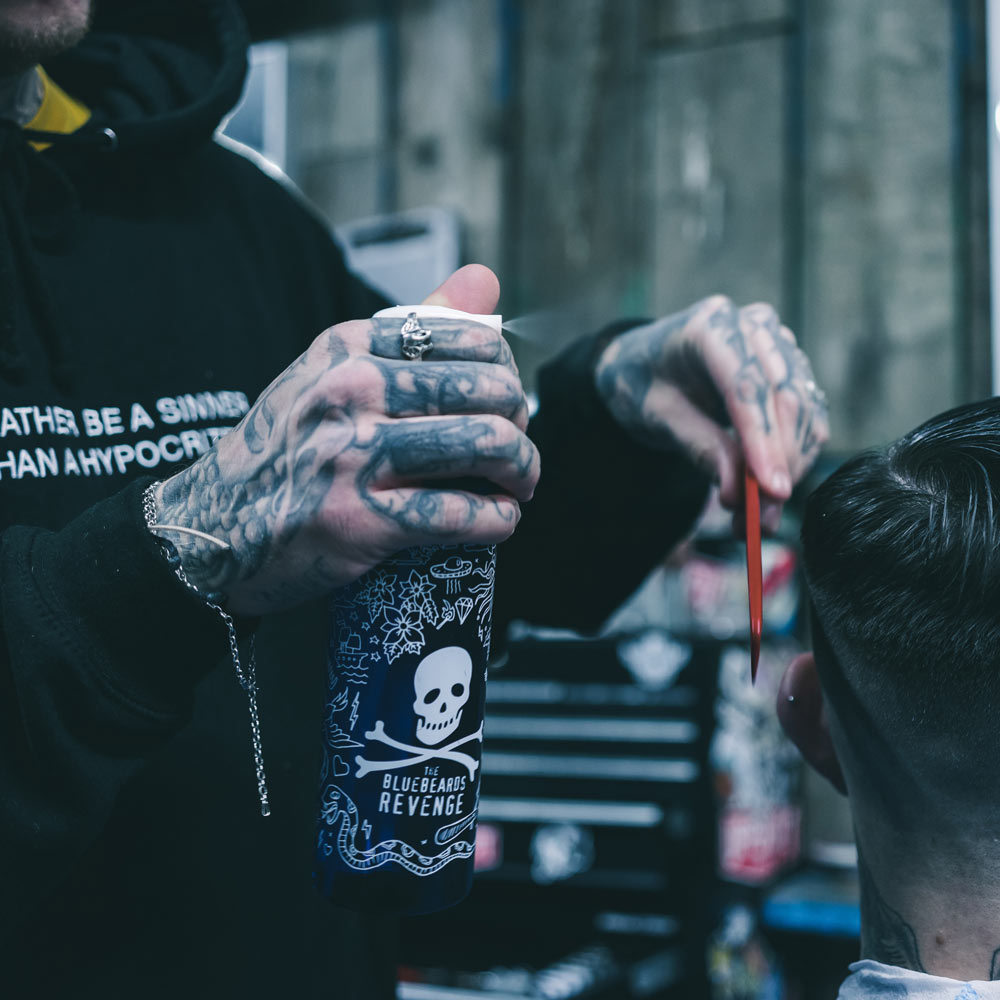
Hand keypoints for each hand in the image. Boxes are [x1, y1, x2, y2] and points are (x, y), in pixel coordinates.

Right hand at [154, 265, 538, 615]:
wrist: (213, 526)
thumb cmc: (285, 450)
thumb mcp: (331, 372)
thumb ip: (413, 328)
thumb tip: (485, 277)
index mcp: (351, 348)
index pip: (472, 341)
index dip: (507, 378)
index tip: (504, 408)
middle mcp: (352, 391)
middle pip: (489, 395)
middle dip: (523, 428)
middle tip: (518, 455)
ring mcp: (353, 455)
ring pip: (486, 447)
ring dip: (523, 473)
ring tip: (519, 487)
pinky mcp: (359, 520)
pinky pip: (461, 514)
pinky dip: (499, 520)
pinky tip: (500, 521)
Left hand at [594, 295, 828, 528]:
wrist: (648, 363)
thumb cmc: (646, 383)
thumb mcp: (658, 417)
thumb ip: (700, 449)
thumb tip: (738, 495)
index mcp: (711, 327)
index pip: (747, 386)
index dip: (763, 441)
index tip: (771, 490)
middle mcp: (755, 327)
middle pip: (784, 399)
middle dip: (778, 465)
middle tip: (760, 521)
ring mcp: (779, 344)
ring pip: (805, 412)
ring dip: (790, 470)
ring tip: (759, 519)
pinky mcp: (793, 368)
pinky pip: (809, 417)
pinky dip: (796, 458)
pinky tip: (772, 492)